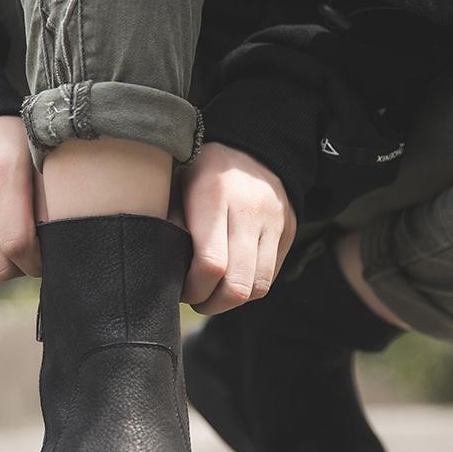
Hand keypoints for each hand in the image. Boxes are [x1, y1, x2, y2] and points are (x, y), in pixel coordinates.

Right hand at [0, 116, 40, 286]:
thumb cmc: (12, 148)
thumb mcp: (38, 162)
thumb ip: (49, 204)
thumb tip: (58, 250)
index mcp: (1, 171)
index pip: (16, 243)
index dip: (34, 263)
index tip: (43, 260)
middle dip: (18, 270)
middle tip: (27, 257)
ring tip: (5, 255)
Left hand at [180, 143, 296, 314]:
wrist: (251, 147)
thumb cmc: (201, 173)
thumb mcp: (176, 188)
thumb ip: (171, 225)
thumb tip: (164, 270)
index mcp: (214, 196)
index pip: (211, 264)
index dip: (194, 289)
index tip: (181, 289)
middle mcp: (250, 211)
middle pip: (237, 285)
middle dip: (212, 304)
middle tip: (197, 299)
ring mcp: (274, 222)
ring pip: (257, 287)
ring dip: (232, 301)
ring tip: (214, 293)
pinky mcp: (288, 232)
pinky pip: (269, 277)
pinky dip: (248, 288)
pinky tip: (231, 279)